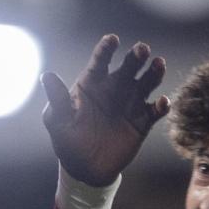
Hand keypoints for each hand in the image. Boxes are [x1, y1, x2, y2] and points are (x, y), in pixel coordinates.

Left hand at [41, 34, 171, 185]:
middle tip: (142, 49)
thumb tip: (46, 75)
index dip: (106, 49)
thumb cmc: (67, 140)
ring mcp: (130, 103)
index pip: (100, 61)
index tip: (112, 39)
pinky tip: (162, 103)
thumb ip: (57, 99)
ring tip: (159, 64)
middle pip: (128, 67)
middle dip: (136, 57)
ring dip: (154, 73)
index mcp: (93, 83)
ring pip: (146, 83)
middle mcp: (114, 88)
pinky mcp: (142, 121)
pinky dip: (161, 105)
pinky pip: (155, 110)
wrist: (85, 169)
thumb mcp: (58, 121)